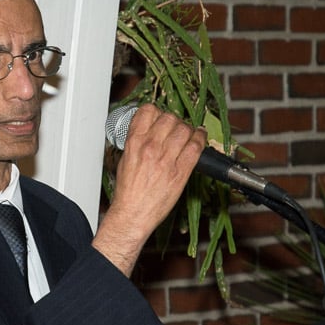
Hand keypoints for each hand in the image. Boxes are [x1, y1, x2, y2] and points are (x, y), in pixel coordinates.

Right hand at [93, 104, 206, 275]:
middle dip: (173, 121)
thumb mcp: (124, 159)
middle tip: (174, 128)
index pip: (148, 111)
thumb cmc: (128, 191)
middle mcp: (150, 147)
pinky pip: (196, 147)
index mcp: (134, 142)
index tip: (160, 117)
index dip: (157, 111)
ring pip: (184, 129)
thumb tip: (148, 132)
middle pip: (169, 118)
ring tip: (187, 134)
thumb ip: (136, 142)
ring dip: (187, 129)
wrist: (133, 213)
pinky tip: (199, 137)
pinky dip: (200, 139)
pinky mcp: (181, 172)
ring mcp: (167, 159)